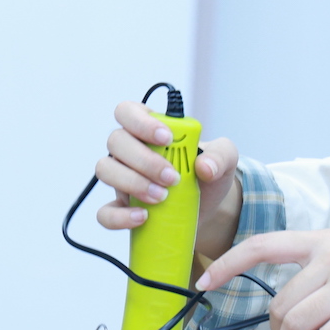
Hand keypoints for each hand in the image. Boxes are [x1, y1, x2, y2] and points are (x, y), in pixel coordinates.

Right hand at [95, 100, 243, 261]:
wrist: (208, 207)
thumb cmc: (209, 173)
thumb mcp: (224, 159)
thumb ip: (221, 155)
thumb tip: (204, 167)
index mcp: (148, 129)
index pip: (128, 112)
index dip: (141, 122)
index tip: (166, 138)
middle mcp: (129, 150)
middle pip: (116, 141)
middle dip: (143, 160)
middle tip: (171, 178)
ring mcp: (120, 178)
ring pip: (105, 170)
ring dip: (132, 183)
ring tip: (161, 197)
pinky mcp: (120, 207)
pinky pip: (105, 212)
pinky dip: (120, 216)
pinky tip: (143, 217)